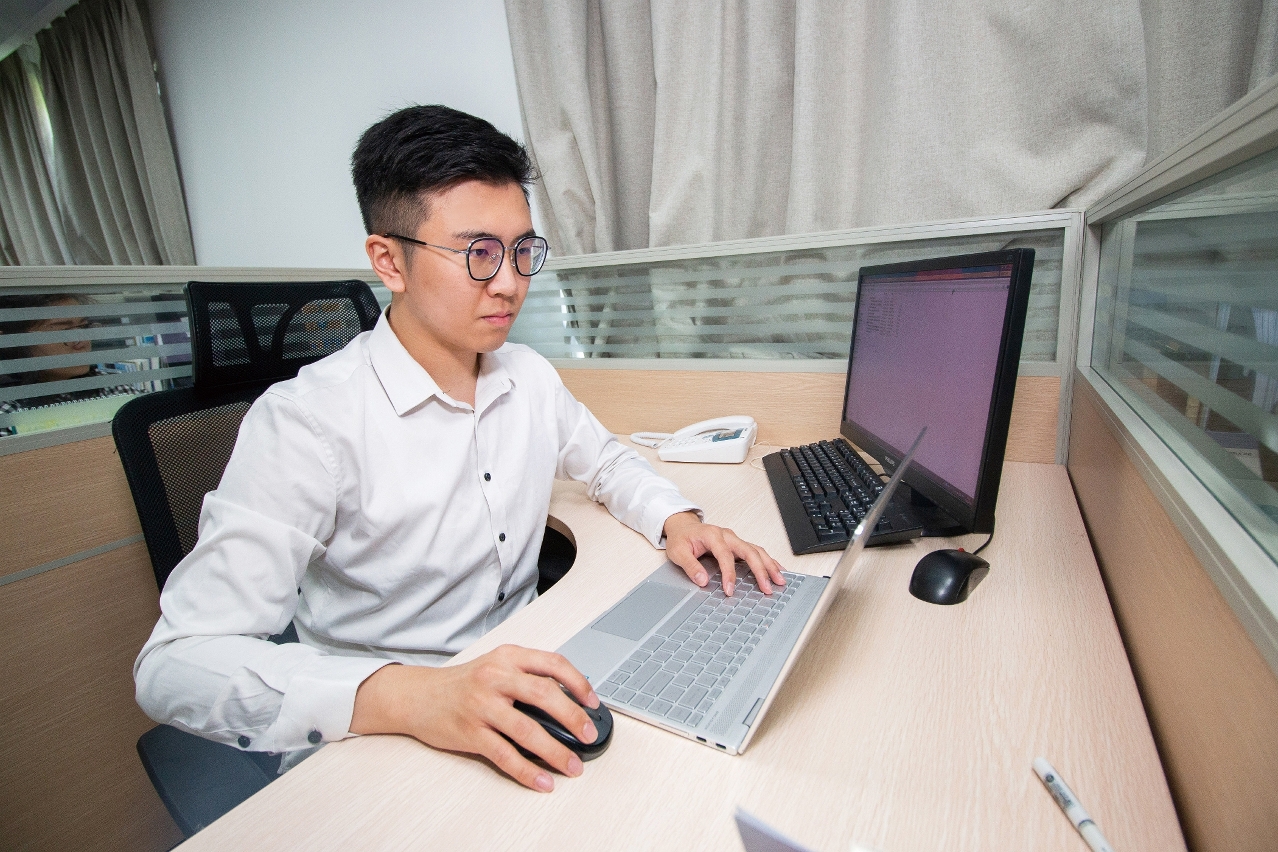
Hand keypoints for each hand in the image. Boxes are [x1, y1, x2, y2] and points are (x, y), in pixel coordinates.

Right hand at [349, 644, 598, 791]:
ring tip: (572, 766)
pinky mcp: (470, 732)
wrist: (418, 695)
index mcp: (508, 657)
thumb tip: (570, 700)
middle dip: (573, 717)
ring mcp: (482, 705)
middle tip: (589, 735)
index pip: (553, 664)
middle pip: (544, 695)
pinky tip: (542, 780)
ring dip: (555, 752)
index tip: (594, 702)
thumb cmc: (463, 682)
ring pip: (527, 730)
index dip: (579, 683)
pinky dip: (527, 771)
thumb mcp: (496, 666)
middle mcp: (495, 677)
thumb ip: (527, 675)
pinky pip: (504, 755)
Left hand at [662, 511, 784, 595]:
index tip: (729, 590)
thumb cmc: (681, 538)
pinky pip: (756, 551)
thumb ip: (690, 566)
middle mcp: (727, 535)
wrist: (683, 526)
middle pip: (749, 551)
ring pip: (757, 550)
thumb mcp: (678, 552)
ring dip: (769, 565)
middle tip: (767, 588)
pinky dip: (768, 561)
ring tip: (780, 580)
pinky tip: (778, 569)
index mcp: (712, 535)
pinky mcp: (738, 544)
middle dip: (760, 570)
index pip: (725, 555)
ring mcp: (734, 539)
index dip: (729, 573)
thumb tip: (702, 580)